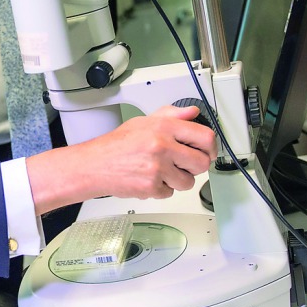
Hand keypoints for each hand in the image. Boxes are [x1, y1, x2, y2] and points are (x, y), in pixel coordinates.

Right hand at [26, 104, 214, 214]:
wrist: (95, 164)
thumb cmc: (117, 145)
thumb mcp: (144, 122)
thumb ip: (171, 116)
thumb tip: (192, 114)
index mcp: (164, 127)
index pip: (204, 137)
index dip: (211, 147)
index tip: (209, 152)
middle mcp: (162, 146)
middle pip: (201, 163)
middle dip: (195, 167)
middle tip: (185, 165)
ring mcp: (157, 168)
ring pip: (187, 182)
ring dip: (178, 181)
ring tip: (162, 172)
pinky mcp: (151, 186)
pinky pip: (169, 193)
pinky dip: (161, 189)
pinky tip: (149, 179)